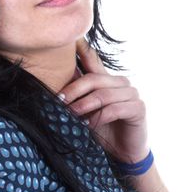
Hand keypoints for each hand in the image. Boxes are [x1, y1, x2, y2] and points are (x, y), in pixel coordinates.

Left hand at [59, 37, 149, 162]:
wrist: (122, 152)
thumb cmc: (100, 129)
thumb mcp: (85, 110)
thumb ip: (77, 95)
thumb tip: (54, 81)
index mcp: (106, 80)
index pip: (93, 60)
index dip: (83, 48)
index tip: (72, 39)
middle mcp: (120, 82)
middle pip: (93, 79)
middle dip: (74, 91)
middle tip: (59, 102)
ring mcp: (131, 93)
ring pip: (104, 94)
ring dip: (85, 106)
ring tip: (72, 116)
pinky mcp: (138, 108)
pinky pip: (116, 108)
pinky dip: (100, 117)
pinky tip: (89, 125)